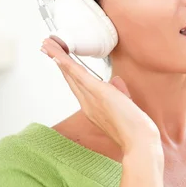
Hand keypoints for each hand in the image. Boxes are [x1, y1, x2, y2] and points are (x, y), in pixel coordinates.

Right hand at [41, 38, 161, 155]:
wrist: (139, 142)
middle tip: (46, 46)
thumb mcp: (125, 105)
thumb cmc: (135, 128)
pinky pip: (80, 77)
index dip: (67, 71)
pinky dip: (69, 65)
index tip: (60, 59)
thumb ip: (119, 92)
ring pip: (71, 74)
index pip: (77, 85)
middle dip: (58, 60)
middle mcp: (88, 103)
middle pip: (69, 78)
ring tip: (47, 44)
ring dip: (58, 57)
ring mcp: (92, 99)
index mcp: (93, 107)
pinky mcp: (100, 94)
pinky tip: (60, 56)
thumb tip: (116, 80)